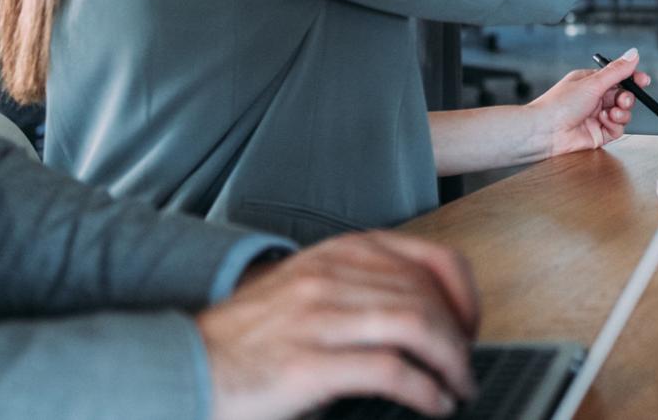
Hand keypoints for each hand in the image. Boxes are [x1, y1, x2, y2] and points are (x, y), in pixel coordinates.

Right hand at [199, 232, 479, 419]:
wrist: (185, 365)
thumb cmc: (252, 339)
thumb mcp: (311, 293)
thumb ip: (362, 290)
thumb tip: (429, 320)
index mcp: (339, 253)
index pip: (432, 258)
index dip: (465, 296)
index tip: (472, 327)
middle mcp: (332, 276)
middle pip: (428, 297)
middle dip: (461, 338)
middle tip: (467, 369)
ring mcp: (319, 317)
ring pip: (416, 325)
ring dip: (451, 363)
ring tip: (458, 389)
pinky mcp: (308, 363)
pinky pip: (390, 370)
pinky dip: (425, 390)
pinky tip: (433, 404)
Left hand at [529, 47, 651, 155]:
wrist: (545, 132)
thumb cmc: (559, 105)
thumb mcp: (592, 83)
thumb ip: (616, 71)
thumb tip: (633, 54)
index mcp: (590, 82)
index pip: (617, 77)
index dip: (632, 79)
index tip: (644, 80)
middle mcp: (594, 98)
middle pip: (623, 95)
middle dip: (627, 97)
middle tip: (623, 99)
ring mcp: (596, 116)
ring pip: (622, 113)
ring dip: (621, 112)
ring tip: (612, 112)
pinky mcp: (598, 134)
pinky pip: (617, 128)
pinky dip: (615, 125)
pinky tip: (605, 121)